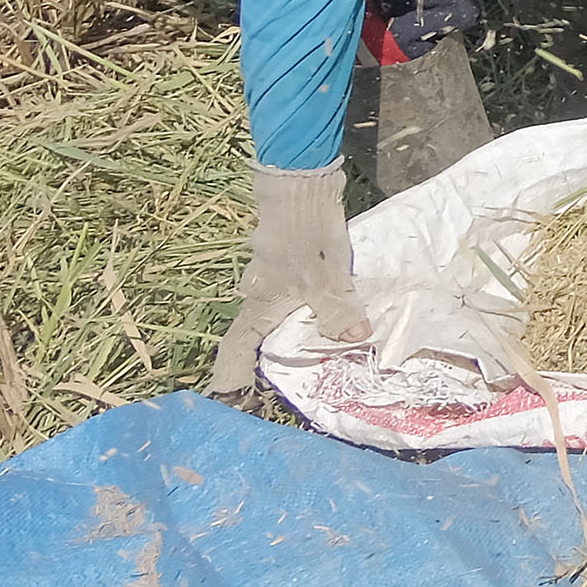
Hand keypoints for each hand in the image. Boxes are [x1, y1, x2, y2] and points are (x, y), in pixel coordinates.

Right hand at [216, 162, 367, 392]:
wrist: (300, 188)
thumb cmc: (306, 238)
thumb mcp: (326, 280)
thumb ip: (338, 312)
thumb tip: (356, 338)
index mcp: (257, 305)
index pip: (235, 349)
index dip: (230, 376)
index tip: (231, 398)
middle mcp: (256, 293)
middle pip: (257, 333)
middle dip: (270, 356)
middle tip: (293, 378)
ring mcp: (268, 275)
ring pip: (277, 312)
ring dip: (294, 330)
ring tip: (323, 349)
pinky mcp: (285, 259)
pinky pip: (293, 292)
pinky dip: (308, 306)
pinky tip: (336, 309)